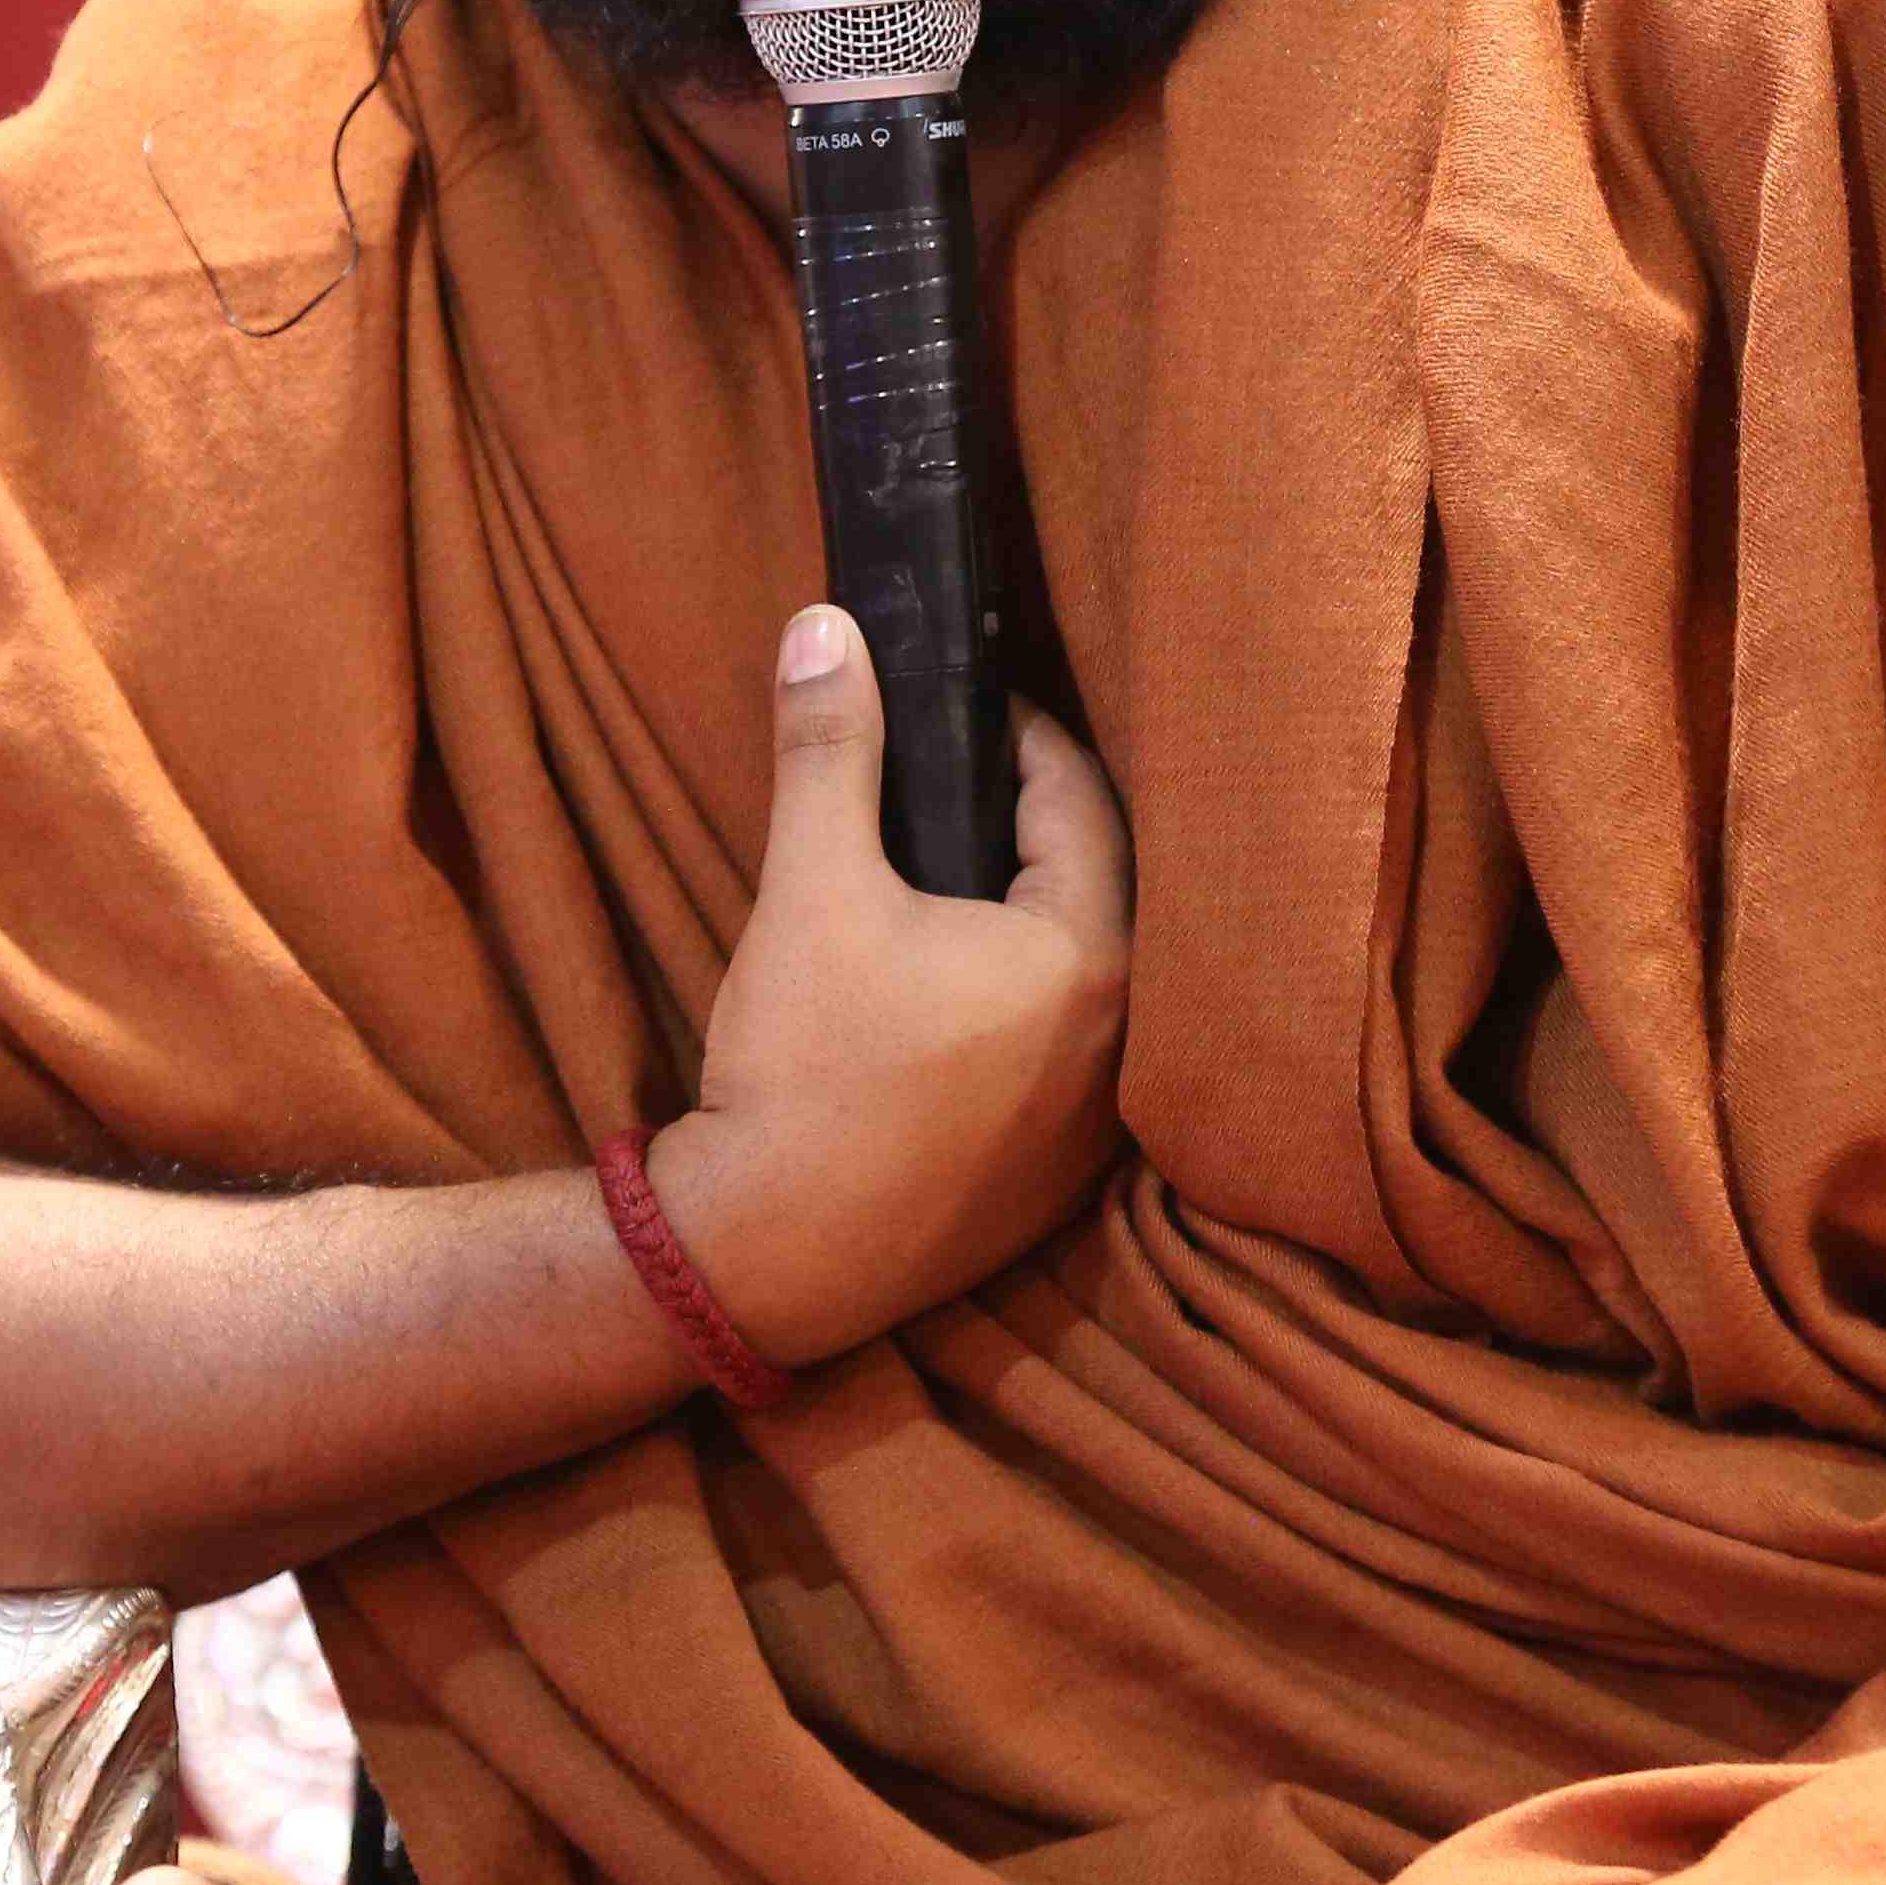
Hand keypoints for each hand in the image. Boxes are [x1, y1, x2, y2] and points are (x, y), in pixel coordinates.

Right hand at [651, 604, 1133, 1365]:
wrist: (761, 1255)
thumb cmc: (799, 1069)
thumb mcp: (811, 888)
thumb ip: (830, 751)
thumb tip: (826, 629)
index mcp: (1090, 959)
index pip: (1082, 802)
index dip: (1020, 737)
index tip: (964, 704)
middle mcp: (1124, 1043)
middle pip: (1100, 886)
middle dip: (1035, 821)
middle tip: (959, 778)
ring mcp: (1097, 1123)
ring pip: (1088, 973)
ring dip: (1036, 911)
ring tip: (956, 869)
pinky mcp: (1056, 1178)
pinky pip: (1066, 1052)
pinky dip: (1024, 999)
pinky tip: (954, 983)